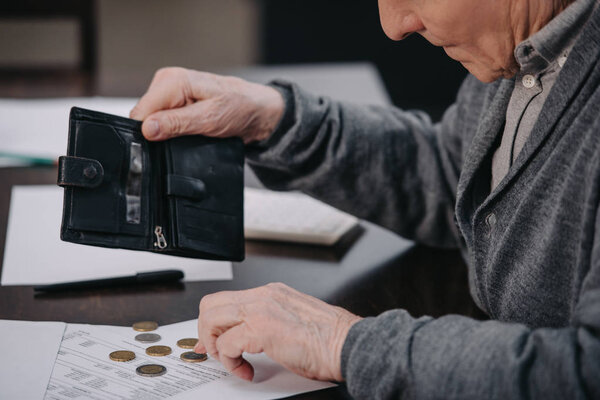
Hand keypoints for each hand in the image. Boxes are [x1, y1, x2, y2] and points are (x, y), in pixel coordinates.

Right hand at [130, 67, 284, 143]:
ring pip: (153, 121)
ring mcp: (171, 93)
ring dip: (169, 132)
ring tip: (193, 131)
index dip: (149, 132)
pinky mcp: (176, 103)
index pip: (141, 111)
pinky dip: (174, 130)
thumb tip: (148, 129)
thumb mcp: (209, 120)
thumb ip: (177, 124)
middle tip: (187, 135)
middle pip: (145, 116)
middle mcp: (168, 82)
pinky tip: (191, 130)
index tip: (164, 142)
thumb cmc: (240, 108)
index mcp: (173, 81)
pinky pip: (163, 121)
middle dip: (160, 132)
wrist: (257, 111)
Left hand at [194, 282, 361, 381]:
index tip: (211, 342)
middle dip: (207, 333)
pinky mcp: (261, 328)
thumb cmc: (329, 338)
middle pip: (211, 305)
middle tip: (216, 353)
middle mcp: (263, 295)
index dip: (212, 323)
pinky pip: (226, 345)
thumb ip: (266, 323)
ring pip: (212, 319)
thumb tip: (245, 338)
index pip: (226, 300)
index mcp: (271, 293)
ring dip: (216, 346)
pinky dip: (231, 363)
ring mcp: (261, 309)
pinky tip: (247, 370)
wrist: (347, 343)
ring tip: (233, 362)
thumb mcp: (292, 321)